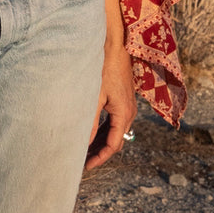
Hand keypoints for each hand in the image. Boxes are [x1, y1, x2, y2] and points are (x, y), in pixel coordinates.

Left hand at [85, 41, 136, 171]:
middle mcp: (129, 112)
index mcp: (124, 114)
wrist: (115, 46)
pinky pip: (116, 122)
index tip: (86, 166)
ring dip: (103, 142)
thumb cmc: (104, 68)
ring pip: (116, 132)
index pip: (114, 145)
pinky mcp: (124, 100)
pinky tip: (92, 133)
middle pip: (117, 141)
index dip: (100, 158)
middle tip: (84, 161)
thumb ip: (89, 121)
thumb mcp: (94, 96)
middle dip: (101, 153)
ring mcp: (128, 106)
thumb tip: (83, 144)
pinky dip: (105, 131)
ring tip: (86, 150)